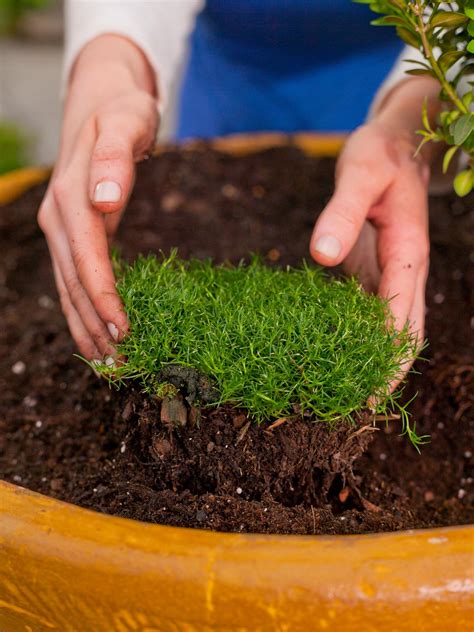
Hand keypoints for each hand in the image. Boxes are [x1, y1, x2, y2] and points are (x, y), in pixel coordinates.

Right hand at [38, 35, 157, 359]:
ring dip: (86, 328)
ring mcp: (59, 230)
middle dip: (95, 325)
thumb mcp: (127, 120)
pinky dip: (83, 311)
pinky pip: (72, 281)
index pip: (87, 258)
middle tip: (121, 365)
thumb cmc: (123, 113)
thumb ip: (116, 157)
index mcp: (71, 197)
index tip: (124, 329)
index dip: (103, 295)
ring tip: (109, 364)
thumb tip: (104, 200)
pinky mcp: (69, 237)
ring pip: (68, 289)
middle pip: (73, 283)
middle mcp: (57, 219)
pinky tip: (96, 334)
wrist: (101, 104)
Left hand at [310, 87, 436, 383]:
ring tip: (345, 391)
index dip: (387, 359)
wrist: (397, 143)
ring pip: (390, 326)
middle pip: (403, 333)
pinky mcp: (377, 268)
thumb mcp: (359, 174)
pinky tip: (333, 349)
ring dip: (373, 358)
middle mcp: (405, 270)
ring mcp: (393, 272)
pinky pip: (372, 309)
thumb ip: (341, 214)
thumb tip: (322, 257)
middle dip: (385, 372)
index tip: (370, 394)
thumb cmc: (380, 155)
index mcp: (408, 253)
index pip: (401, 317)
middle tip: (358, 408)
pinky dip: (358, 334)